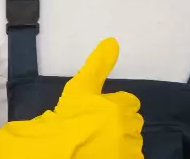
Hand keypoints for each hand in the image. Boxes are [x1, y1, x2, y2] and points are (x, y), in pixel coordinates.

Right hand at [0, 38, 143, 158]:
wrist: (58, 150)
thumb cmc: (68, 117)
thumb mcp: (81, 88)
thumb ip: (98, 64)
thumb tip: (112, 41)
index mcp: (123, 107)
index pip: (128, 103)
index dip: (113, 107)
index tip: (98, 115)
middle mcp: (130, 128)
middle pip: (131, 122)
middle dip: (118, 125)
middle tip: (96, 130)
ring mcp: (129, 149)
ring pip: (130, 142)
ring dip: (120, 142)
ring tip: (97, 144)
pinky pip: (130, 158)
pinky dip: (120, 156)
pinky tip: (102, 154)